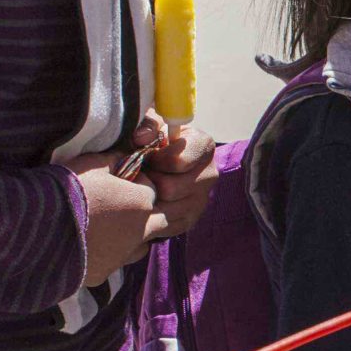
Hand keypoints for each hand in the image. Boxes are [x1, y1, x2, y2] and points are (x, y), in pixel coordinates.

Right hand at [63, 151, 169, 284]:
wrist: (36, 227)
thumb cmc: (67, 188)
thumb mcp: (93, 163)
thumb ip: (116, 160)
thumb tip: (124, 160)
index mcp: (142, 202)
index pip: (152, 189)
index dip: (137, 184)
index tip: (119, 181)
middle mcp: (140, 232)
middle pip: (159, 220)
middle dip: (146, 211)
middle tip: (121, 205)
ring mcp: (122, 256)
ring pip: (142, 246)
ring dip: (134, 236)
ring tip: (110, 228)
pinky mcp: (103, 273)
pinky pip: (116, 262)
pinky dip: (111, 254)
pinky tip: (93, 246)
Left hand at [139, 120, 219, 240]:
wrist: (157, 165)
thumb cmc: (153, 141)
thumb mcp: (151, 126)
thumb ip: (147, 126)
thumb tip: (141, 138)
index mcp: (204, 145)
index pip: (179, 161)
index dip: (157, 159)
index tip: (149, 156)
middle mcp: (210, 174)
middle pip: (170, 188)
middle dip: (150, 181)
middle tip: (143, 173)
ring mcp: (202, 199)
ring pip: (166, 208)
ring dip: (148, 198)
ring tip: (143, 186)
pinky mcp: (190, 220)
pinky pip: (164, 225)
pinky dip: (149, 216)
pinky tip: (147, 201)